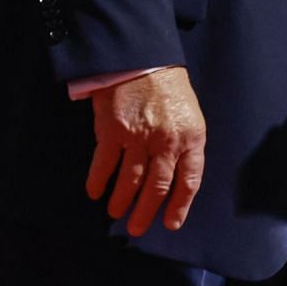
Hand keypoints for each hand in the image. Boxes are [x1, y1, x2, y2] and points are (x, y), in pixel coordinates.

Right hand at [85, 66, 205, 235]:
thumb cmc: (168, 86)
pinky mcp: (113, 131)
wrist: (142, 57)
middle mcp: (167, 141)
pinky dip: (98, 182)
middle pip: (158, 187)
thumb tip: (176, 178)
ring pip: (130, 181)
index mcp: (191, 136)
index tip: (171, 224)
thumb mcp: (189, 114)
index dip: (179, 206)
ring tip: (116, 213)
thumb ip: (185, 144)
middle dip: (146, 212)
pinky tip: (95, 192)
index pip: (189, 180)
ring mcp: (139, 137)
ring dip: (121, 201)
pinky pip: (104, 165)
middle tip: (137, 228)